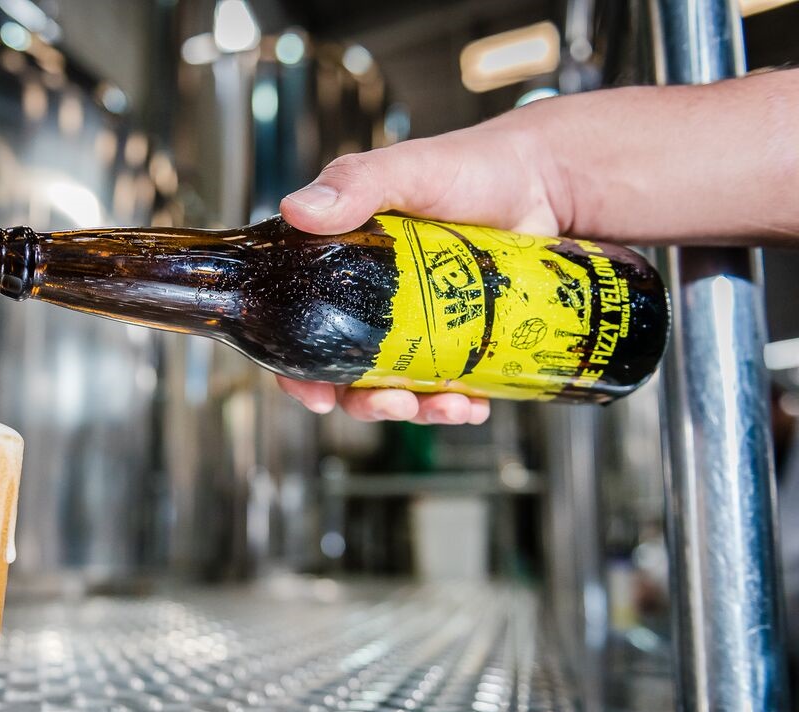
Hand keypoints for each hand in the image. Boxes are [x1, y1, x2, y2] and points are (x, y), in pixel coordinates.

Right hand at [276, 105, 569, 424]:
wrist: (547, 182)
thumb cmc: (473, 168)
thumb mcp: (408, 168)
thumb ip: (355, 183)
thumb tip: (299, 210)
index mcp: (344, 268)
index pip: (302, 329)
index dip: (296, 370)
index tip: (311, 393)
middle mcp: (376, 305)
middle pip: (347, 374)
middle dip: (362, 402)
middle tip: (387, 401)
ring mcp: (421, 329)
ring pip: (397, 390)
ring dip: (412, 410)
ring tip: (441, 405)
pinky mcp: (464, 344)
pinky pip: (450, 391)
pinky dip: (456, 406)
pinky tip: (471, 402)